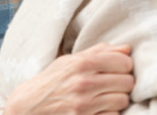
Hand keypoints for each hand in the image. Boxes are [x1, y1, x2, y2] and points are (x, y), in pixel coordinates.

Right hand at [3, 43, 133, 114]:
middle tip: (112, 84)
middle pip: (127, 82)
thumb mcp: (69, 61)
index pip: (123, 62)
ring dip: (117, 100)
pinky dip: (109, 113)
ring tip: (105, 97)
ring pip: (122, 101)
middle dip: (123, 83)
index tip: (119, 69)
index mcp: (81, 64)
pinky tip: (99, 109)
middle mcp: (83, 84)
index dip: (125, 66)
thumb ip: (98, 53)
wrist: (29, 106)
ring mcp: (84, 105)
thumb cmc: (52, 81)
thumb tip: (127, 49)